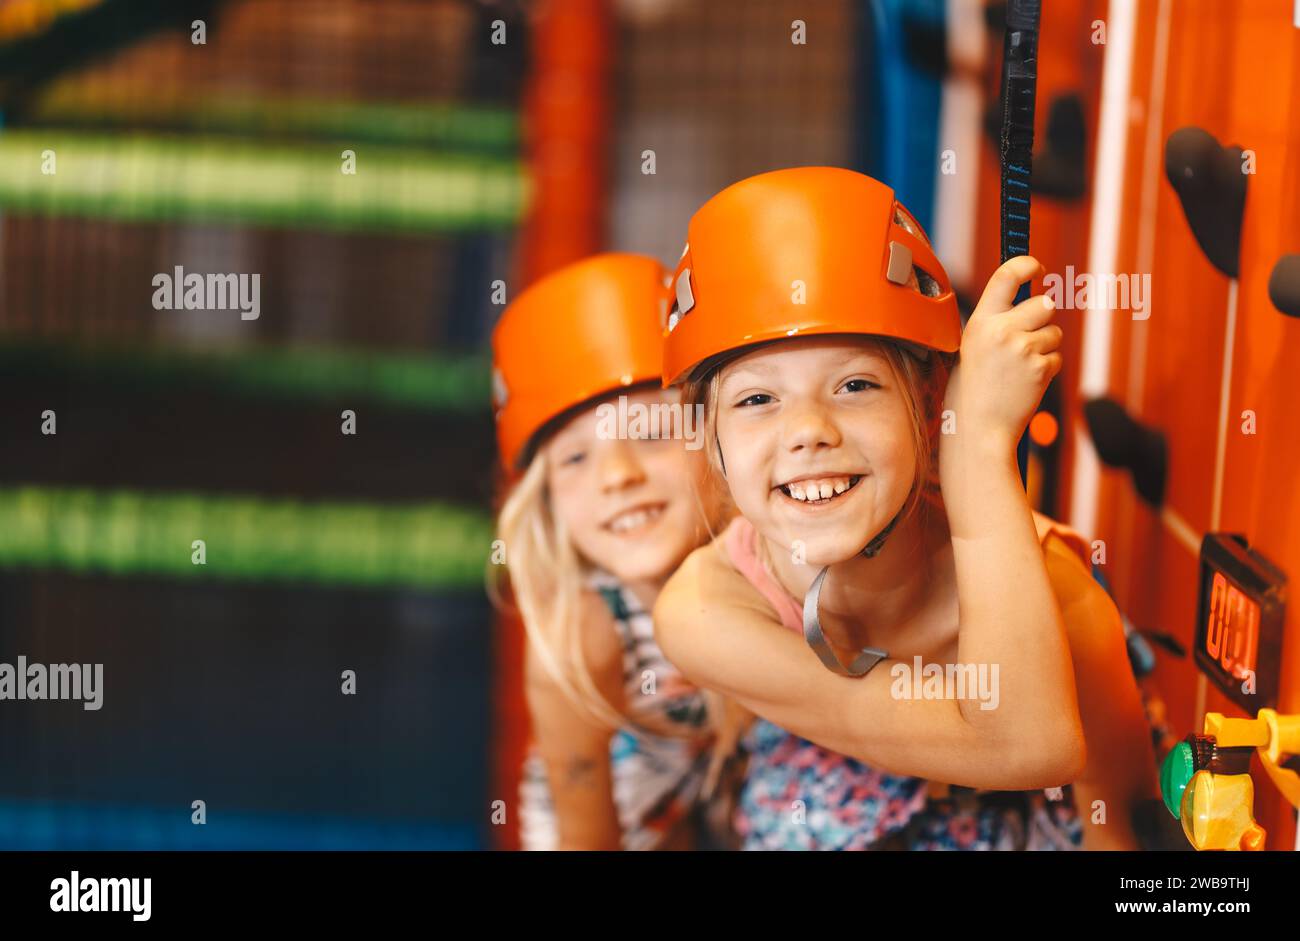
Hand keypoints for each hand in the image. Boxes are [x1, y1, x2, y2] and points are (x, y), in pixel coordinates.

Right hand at [941, 255, 1061, 458]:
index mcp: (980, 322)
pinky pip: (1056, 357)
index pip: (1007, 276)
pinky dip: (1046, 369)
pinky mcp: (1041, 367)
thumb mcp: (973, 347)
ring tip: (1020, 368)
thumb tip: (1029, 299)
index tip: (1036, 267)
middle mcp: (1001, 330)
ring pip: (1054, 332)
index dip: (1027, 264)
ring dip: (1045, 347)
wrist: (979, 429)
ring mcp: (1023, 349)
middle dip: (1042, 318)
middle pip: (1045, 303)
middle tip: (1026, 339)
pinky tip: (1026, 383)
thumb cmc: (973, 389)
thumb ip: (996, 322)